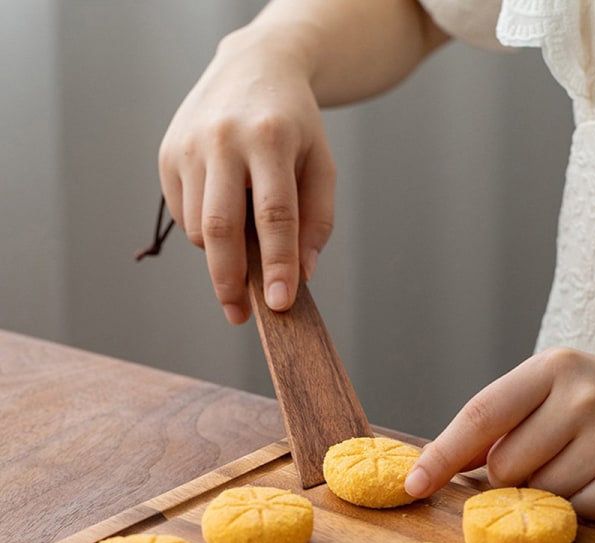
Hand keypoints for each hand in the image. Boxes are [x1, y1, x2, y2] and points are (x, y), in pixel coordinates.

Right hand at [158, 26, 334, 323]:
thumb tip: (301, 274)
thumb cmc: (294, 125)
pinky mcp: (167, 155)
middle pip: (220, 227)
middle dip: (229, 280)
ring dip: (220, 251)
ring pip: (197, 227)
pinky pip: (181, 213)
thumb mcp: (321, 164)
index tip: (280, 304)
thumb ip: (317, 220)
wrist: (253, 68)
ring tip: (243, 236)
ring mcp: (188, 146)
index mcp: (271, 138)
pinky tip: (223, 208)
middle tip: (240, 315)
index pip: (275, 214)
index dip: (278, 264)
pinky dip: (203, 229)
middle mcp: (223, 139)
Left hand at [405, 347, 594, 519]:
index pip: (480, 416)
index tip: (414, 484)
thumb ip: (489, 425)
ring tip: (567, 459)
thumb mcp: (536, 393)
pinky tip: (588, 475)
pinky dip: (574, 504)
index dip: (443, 454)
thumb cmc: (577, 400)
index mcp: (549, 368)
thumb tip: (432, 463)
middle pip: (504, 465)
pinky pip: (579, 510)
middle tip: (538, 451)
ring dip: (542, 488)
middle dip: (508, 471)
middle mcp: (583, 396)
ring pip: (540, 492)